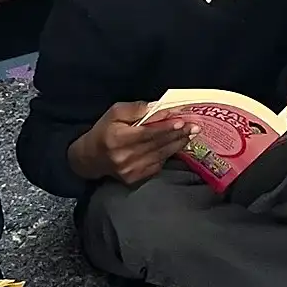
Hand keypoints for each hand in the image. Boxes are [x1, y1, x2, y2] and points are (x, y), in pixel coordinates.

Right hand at [67, 102, 191, 185]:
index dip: (166, 127)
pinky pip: (157, 165)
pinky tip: (176, 145)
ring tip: (190, 134)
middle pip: (157, 144)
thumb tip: (158, 107)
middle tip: (194, 126)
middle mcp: (124, 157)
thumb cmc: (104, 131)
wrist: (91, 158)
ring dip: (177, 144)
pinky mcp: (135, 179)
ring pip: (160, 156)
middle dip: (178, 134)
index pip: (147, 133)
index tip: (181, 121)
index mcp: (118, 139)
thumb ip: (136, 109)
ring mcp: (130, 171)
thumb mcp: (115, 112)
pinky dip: (168, 154)